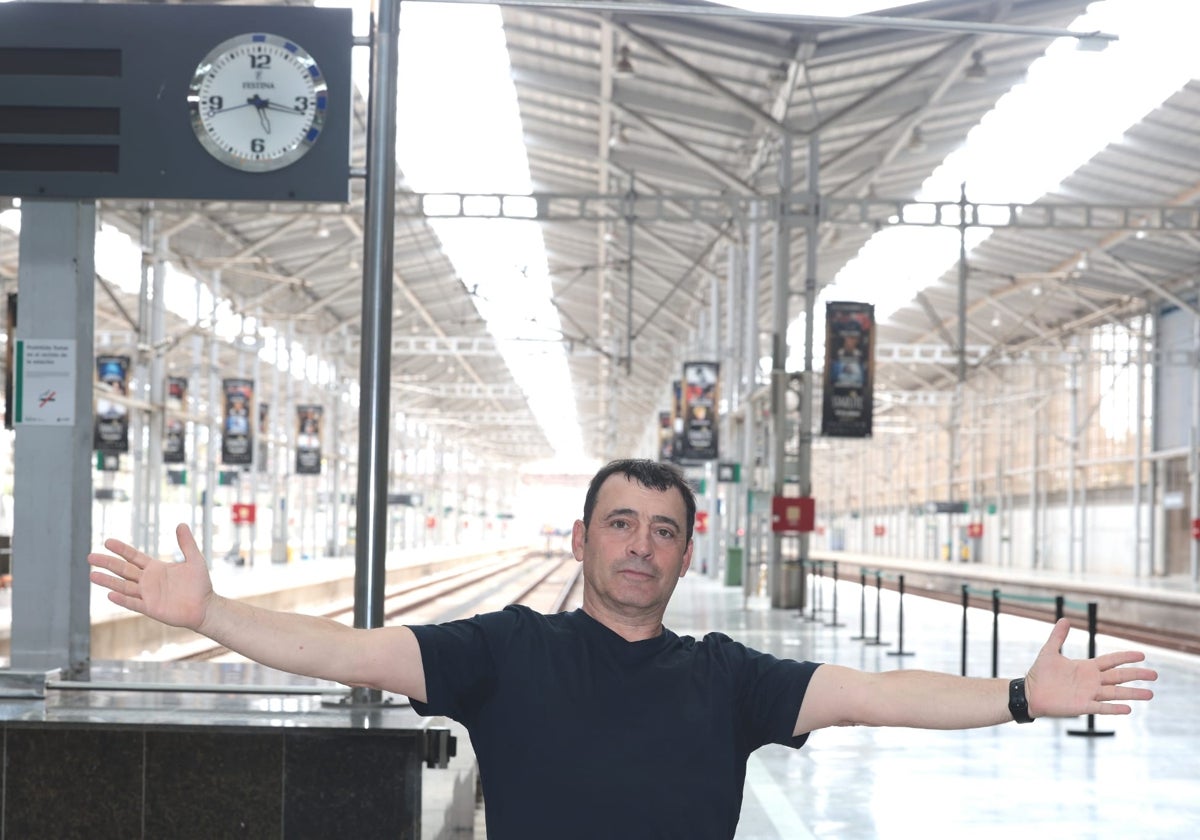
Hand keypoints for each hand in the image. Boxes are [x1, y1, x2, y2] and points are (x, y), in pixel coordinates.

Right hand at [88, 524, 213, 630]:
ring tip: (92, 574)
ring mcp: (147, 595)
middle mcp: (147, 581)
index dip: (121, 549)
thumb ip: (187, 543)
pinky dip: (122, 600)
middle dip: (107, 563)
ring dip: (108, 581)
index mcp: (155, 568)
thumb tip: (181, 524)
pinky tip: (110, 595)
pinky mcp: (151, 608)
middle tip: (90, 556)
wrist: (206, 607)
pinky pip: (133, 603)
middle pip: (123, 570)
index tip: (107, 541)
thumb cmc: (200, 584)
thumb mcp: (195, 560)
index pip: (133, 557)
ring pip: (123, 586)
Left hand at [1025, 618, 1156, 717]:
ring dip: (1132, 694)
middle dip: (1137, 675)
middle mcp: (1092, 681)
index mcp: (1086, 668)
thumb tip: (1064, 619)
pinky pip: (1102, 707)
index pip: (1111, 661)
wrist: (1030, 692)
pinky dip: (1114, 708)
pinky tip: (1128, 709)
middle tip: (1155, 675)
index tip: (1142, 655)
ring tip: (1150, 694)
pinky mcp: (1082, 706)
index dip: (1126, 657)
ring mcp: (1089, 694)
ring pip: (1116, 693)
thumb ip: (1058, 636)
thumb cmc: (1039, 673)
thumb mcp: (1049, 651)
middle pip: (1119, 677)